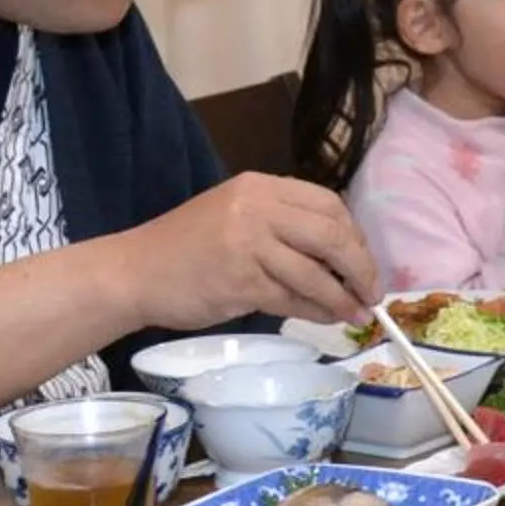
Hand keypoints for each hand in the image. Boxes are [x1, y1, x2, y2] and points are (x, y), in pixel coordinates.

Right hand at [121, 174, 377, 329]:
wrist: (133, 272)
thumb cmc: (187, 249)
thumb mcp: (236, 218)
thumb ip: (283, 227)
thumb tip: (342, 259)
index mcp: (260, 187)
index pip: (327, 204)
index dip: (353, 234)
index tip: (362, 260)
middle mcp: (257, 208)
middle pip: (331, 235)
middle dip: (360, 267)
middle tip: (372, 291)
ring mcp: (248, 244)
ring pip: (315, 272)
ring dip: (342, 297)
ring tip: (356, 313)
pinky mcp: (240, 281)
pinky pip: (292, 298)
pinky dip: (316, 311)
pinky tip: (326, 318)